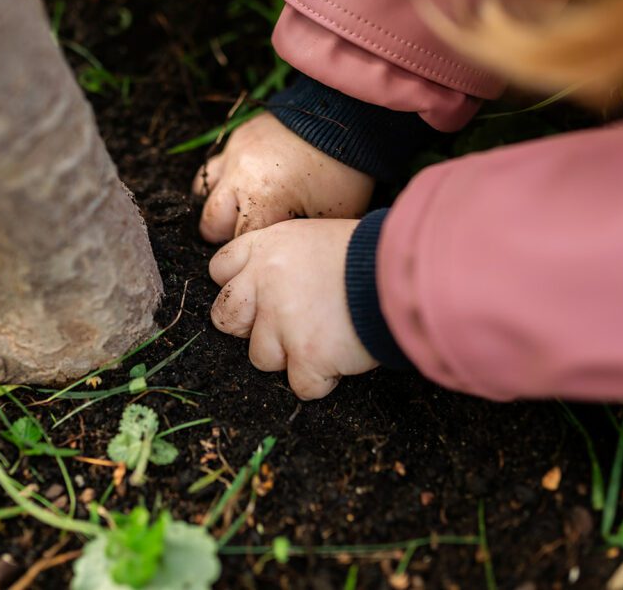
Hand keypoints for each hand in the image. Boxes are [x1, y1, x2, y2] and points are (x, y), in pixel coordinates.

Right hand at [192, 113, 373, 242]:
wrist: (348, 120)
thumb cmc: (345, 174)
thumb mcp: (331, 217)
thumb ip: (299, 238)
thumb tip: (281, 252)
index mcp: (262, 201)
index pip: (239, 244)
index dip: (250, 254)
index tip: (262, 255)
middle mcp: (239, 178)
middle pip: (211, 223)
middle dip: (227, 234)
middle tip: (251, 233)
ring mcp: (234, 154)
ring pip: (202, 190)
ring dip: (219, 205)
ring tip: (241, 209)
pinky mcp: (239, 136)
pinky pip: (219, 163)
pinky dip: (228, 177)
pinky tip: (248, 182)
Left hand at [209, 218, 378, 399]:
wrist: (402, 273)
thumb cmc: (368, 254)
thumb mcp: (316, 238)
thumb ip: (285, 261)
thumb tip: (275, 287)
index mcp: (266, 247)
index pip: (220, 270)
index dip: (238, 289)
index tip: (257, 300)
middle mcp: (264, 282)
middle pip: (226, 318)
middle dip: (250, 328)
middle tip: (283, 328)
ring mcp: (282, 321)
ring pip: (260, 357)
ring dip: (290, 357)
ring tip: (323, 341)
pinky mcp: (306, 355)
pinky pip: (299, 385)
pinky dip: (320, 380)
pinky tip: (341, 359)